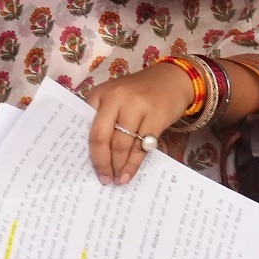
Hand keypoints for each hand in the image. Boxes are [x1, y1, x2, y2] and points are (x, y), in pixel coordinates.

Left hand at [85, 61, 193, 184]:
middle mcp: (116, 97)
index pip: (86, 127)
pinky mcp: (156, 117)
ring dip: (118, 166)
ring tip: (117, 180)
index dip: (86, 150)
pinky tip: (130, 173)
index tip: (85, 168)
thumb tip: (95, 156)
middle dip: (101, 163)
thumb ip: (103, 118)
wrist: (173, 79)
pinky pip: (141, 147)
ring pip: (122, 145)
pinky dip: (134, 163)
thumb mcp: (115, 97)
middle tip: (103, 179)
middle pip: (101, 137)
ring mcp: (137, 106)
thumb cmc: (139, 92)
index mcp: (100, 93)